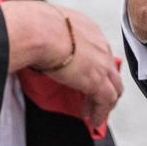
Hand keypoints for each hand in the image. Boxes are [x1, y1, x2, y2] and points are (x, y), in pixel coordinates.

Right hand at [2, 2, 122, 130]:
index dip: (95, 67)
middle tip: (95, 98)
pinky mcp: (97, 81)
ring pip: (114, 87)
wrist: (38, 31)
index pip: (98, 52)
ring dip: (104, 103)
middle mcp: (99, 45)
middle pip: (111, 70)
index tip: (87, 78)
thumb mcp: (45, 26)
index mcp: (87, 29)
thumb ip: (47, 35)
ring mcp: (101, 63)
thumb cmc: (34, 26)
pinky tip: (94, 120)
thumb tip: (33, 40)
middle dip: (105, 85)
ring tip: (93, 113)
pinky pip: (106, 101)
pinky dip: (101, 112)